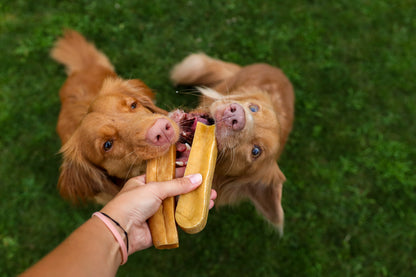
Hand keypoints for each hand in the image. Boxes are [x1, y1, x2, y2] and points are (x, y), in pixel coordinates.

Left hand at [100, 174, 216, 252]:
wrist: (119, 231)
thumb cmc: (131, 204)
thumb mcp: (155, 188)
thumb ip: (177, 185)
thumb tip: (198, 178)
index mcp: (145, 183)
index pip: (167, 175)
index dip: (182, 173)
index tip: (197, 171)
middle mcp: (150, 196)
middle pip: (176, 191)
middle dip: (193, 189)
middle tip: (209, 187)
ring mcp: (156, 212)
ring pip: (178, 206)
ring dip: (194, 202)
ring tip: (210, 199)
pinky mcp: (160, 226)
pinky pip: (177, 220)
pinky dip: (189, 217)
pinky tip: (201, 213)